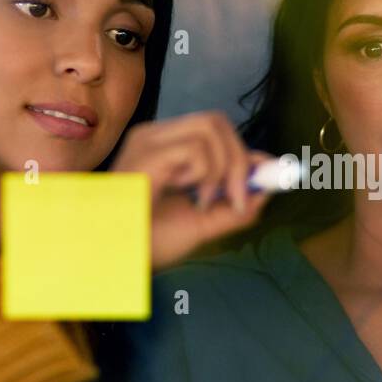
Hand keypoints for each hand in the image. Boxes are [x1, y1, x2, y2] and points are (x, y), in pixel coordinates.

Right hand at [110, 112, 272, 270]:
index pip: (214, 131)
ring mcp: (148, 140)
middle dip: (239, 159)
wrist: (114, 260)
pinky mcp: (147, 152)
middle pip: (217, 121)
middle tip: (237, 199)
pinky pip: (196, 148)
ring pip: (211, 127)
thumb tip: (267, 187)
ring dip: (220, 169)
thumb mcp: (202, 226)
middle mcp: (154, 137)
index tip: (267, 177)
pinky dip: (203, 175)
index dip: (244, 151)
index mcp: (164, 149)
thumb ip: (234, 207)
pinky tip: (184, 196)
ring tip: (201, 201)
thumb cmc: (147, 244)